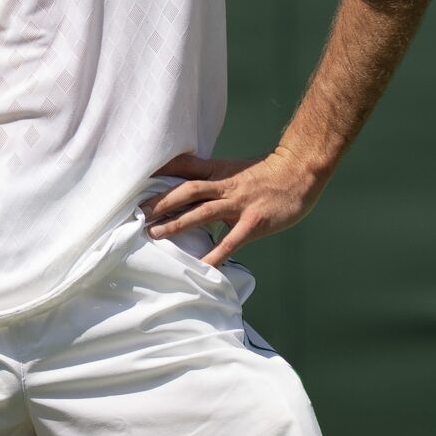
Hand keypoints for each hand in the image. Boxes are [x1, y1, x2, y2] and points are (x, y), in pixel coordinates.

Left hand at [142, 149, 330, 266]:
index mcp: (218, 174)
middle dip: (161, 203)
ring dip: (178, 223)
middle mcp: (224, 187)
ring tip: (156, 234)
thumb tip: (178, 177)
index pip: (184, 173)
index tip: (137, 187)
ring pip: (202, 213)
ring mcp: (239, 205)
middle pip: (187, 191)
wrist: (298, 173)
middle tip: (137, 214)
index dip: (161, 179)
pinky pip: (231, 241)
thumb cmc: (263, 173)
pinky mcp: (254, 223)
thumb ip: (206, 174)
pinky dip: (215, 255)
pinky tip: (202, 267)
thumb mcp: (230, 168)